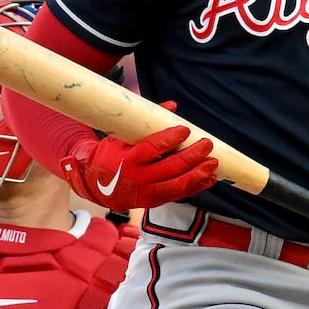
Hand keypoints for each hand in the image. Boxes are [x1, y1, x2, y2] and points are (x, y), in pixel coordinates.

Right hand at [61, 113, 217, 212]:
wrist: (96, 186)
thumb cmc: (110, 156)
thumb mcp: (120, 137)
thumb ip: (146, 122)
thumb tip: (172, 105)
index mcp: (126, 159)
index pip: (152, 148)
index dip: (170, 139)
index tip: (185, 130)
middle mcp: (137, 178)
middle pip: (170, 167)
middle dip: (192, 156)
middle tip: (206, 144)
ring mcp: (146, 193)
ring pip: (178, 185)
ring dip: (199, 173)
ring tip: (213, 162)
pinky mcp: (153, 202)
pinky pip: (178, 195)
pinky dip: (196, 187)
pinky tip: (209, 178)